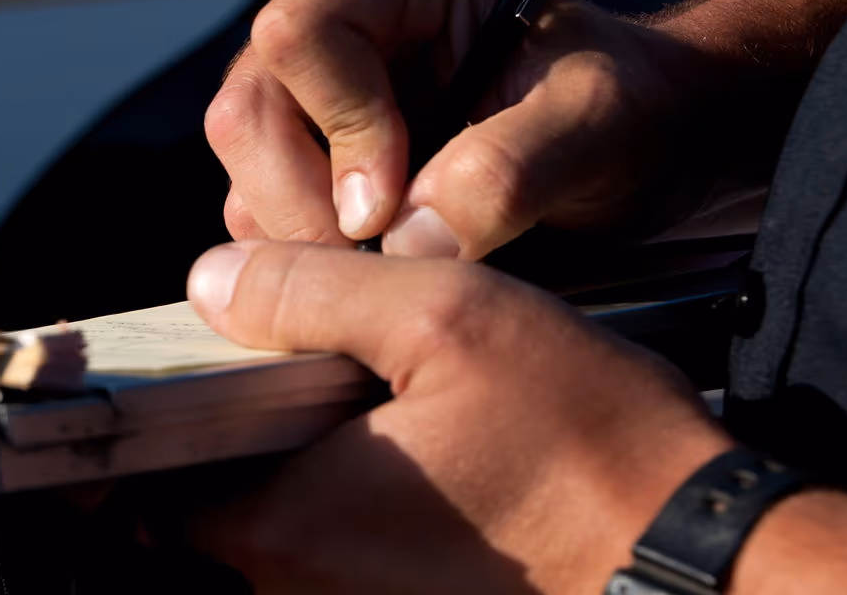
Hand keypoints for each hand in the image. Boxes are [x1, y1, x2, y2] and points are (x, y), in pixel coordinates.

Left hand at [173, 240, 732, 593]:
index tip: (192, 364)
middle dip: (240, 420)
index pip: (152, 486)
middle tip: (297, 352)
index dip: (159, 415)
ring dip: (303, 446)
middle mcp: (306, 588)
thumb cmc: (584, 442)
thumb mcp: (445, 318)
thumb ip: (310, 292)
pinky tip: (411, 430)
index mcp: (290, 526)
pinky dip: (353, 480)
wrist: (694, 550)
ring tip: (367, 384)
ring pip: (282, 513)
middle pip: (215, 496)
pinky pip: (341, 536)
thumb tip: (210, 281)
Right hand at [206, 0, 717, 257]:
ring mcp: (310, 94)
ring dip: (310, 242)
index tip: (392, 205)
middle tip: (384, 257)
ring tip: (402, 256)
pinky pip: (263, 215)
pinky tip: (384, 263)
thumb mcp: (593, 125)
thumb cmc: (622, 107)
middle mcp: (335, 18)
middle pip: (249, 112)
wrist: (634, 146)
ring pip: (246, 173)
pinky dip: (313, 261)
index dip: (339, 129)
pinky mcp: (308, 159)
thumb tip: (408, 237)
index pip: (302, 36)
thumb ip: (508, 170)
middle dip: (306, 205)